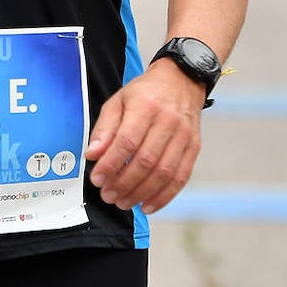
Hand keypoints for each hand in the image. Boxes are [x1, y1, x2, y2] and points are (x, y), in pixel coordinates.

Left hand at [84, 59, 204, 215]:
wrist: (181, 81)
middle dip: (123, 183)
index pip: (127, 141)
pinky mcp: (193, 148)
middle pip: (145, 160)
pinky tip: (147, 205)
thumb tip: (92, 155)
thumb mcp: (118, 101)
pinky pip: (180, 178)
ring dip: (141, 193)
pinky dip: (164, 196)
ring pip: (163, 173)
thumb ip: (104, 129)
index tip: (97, 179)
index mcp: (145, 106)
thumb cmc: (145, 93)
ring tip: (123, 202)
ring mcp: (183, 136)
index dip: (110, 164)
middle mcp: (167, 121)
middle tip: (107, 195)